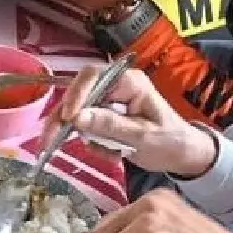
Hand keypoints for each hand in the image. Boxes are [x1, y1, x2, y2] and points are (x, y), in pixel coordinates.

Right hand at [57, 66, 216, 177]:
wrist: (183, 154)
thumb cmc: (170, 141)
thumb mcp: (141, 136)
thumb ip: (109, 125)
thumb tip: (76, 118)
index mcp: (129, 81)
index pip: (93, 77)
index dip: (76, 95)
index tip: (67, 119)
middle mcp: (115, 86)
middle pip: (78, 93)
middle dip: (64, 118)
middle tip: (49, 139)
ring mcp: (109, 100)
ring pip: (77, 111)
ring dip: (78, 133)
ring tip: (96, 152)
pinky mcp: (105, 115)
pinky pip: (85, 125)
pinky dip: (91, 142)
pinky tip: (111, 153)